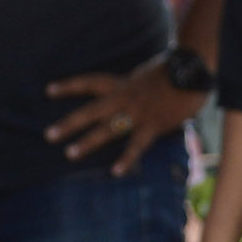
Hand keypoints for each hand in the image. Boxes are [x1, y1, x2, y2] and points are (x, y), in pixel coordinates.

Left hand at [48, 62, 196, 169]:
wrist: (192, 69)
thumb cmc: (175, 71)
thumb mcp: (148, 75)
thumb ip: (137, 88)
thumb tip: (135, 98)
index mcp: (122, 83)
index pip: (89, 82)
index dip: (69, 86)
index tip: (48, 91)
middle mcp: (124, 97)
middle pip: (90, 110)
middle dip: (69, 123)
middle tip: (49, 135)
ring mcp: (137, 112)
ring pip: (107, 129)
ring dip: (87, 142)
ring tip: (70, 153)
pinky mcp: (153, 125)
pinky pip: (136, 145)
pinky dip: (126, 159)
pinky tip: (115, 172)